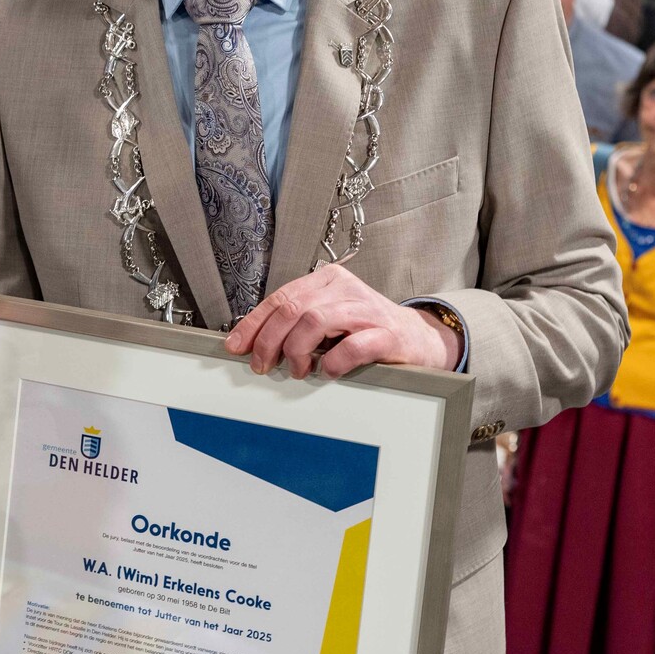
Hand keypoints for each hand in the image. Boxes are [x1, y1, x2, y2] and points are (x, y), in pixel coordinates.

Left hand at [223, 268, 461, 380]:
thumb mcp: (328, 319)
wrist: (418, 339)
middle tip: (263, 366)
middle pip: (293, 309)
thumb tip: (254, 343)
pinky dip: (333, 363)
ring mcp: (366, 309)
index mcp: (326, 281)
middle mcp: (345, 289)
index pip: (280, 298)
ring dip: (298, 351)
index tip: (236, 346)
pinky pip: (352, 346)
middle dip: (269, 341)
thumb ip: (297, 323)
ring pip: (316, 321)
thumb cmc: (366, 330)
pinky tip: (329, 372)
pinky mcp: (387, 334)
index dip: (253, 324)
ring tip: (298, 370)